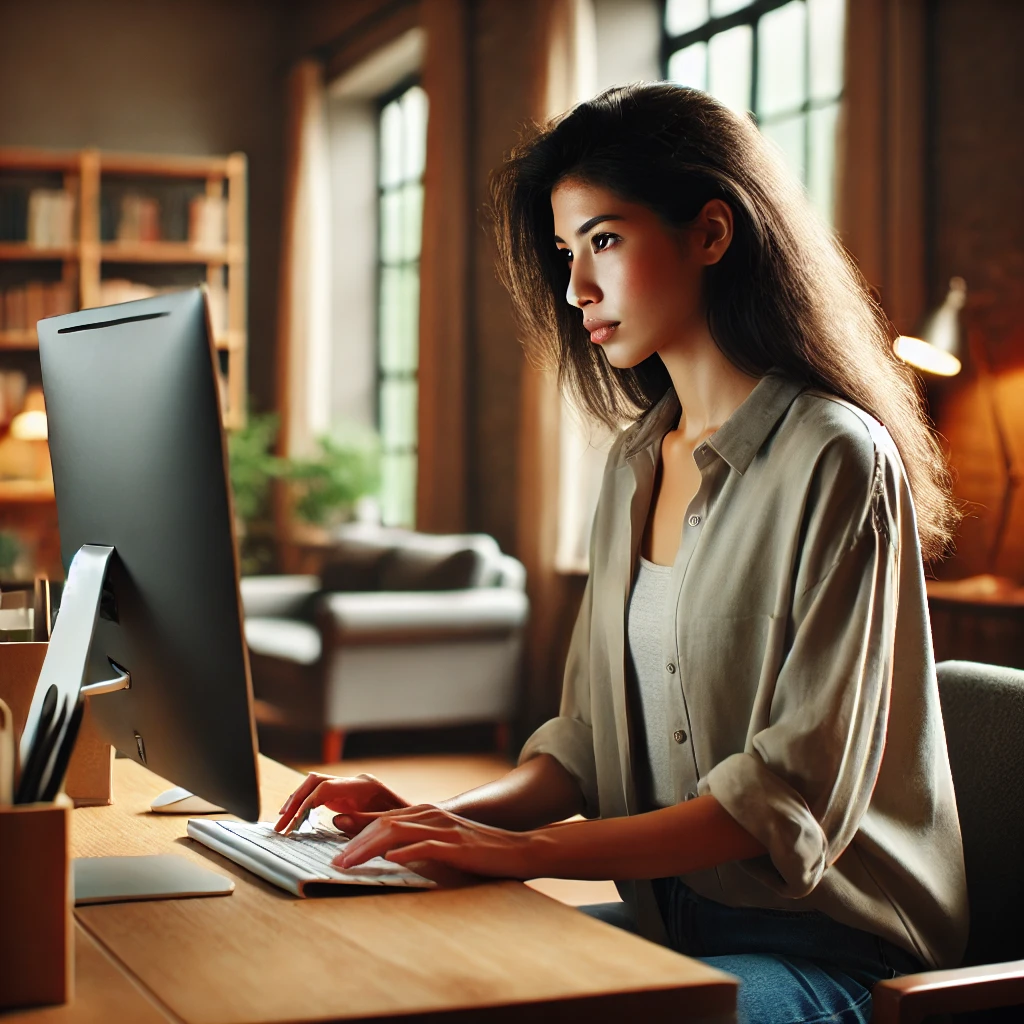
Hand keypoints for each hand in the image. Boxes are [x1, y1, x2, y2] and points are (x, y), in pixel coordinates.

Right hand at [274, 772, 407, 833]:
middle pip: (315, 781)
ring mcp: (350, 787)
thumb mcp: (389, 825)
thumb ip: (362, 822)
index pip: (325, 787)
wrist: (424, 819)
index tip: (291, 823)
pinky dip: (306, 805)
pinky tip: (296, 820)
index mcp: (364, 786)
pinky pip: (321, 795)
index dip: (305, 803)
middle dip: (294, 801)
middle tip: (280, 825)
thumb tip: (334, 819)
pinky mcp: (348, 796)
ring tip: (281, 823)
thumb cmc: (409, 824)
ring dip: (296, 802)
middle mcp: (355, 782)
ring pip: (315, 786)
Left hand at [334, 804, 543, 880]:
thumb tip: (389, 857)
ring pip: (397, 832)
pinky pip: (427, 846)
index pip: (383, 820)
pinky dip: (406, 852)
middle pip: (384, 824)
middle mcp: (431, 816)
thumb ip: (419, 847)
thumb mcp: (445, 846)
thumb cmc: (480, 853)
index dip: (357, 830)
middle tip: (335, 861)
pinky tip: (390, 859)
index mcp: (426, 815)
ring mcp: (445, 828)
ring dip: (369, 848)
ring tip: (349, 863)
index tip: (335, 844)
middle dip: (355, 841)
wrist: (519, 850)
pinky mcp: (458, 845)